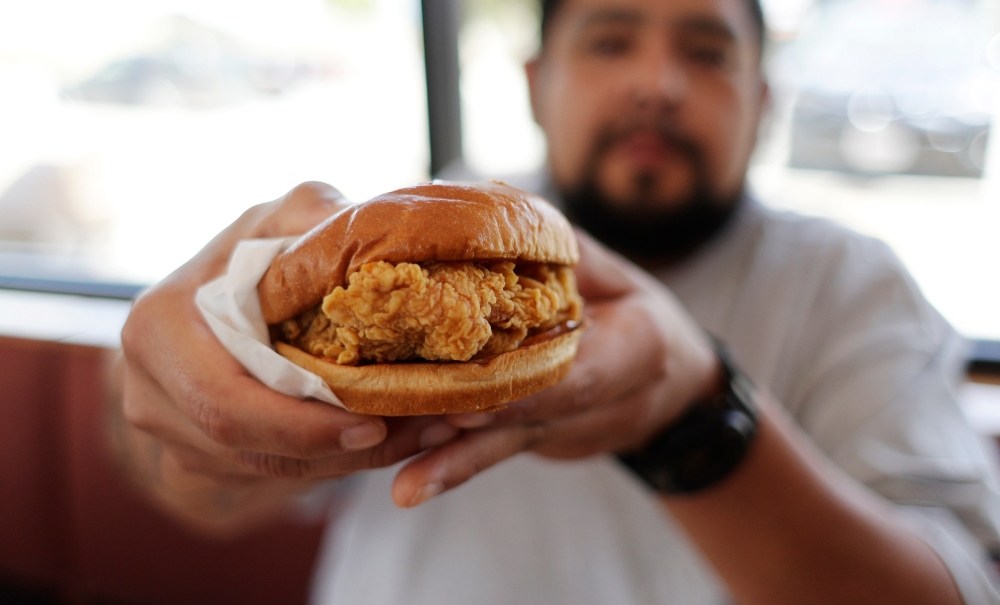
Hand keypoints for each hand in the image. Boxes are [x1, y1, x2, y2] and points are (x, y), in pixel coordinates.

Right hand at [116, 182, 452, 530]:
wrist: (211, 300)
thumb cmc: (252, 251)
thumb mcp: (281, 218)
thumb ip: (315, 216)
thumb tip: (372, 230)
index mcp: (162, 330)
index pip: (226, 401)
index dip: (300, 422)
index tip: (374, 421)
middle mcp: (151, 391)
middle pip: (251, 449)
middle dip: (338, 449)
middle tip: (416, 432)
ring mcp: (171, 432)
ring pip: (270, 469)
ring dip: (350, 459)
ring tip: (424, 432)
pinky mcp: (200, 459)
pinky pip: (275, 473)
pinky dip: (336, 460)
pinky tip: (392, 436)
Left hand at [390, 231, 720, 506]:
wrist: (676, 389)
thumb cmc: (638, 315)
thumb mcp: (618, 273)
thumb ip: (568, 251)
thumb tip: (493, 205)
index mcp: (640, 349)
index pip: (582, 374)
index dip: (527, 390)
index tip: (471, 397)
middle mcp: (606, 403)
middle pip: (531, 420)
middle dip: (470, 433)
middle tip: (411, 439)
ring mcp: (571, 430)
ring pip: (508, 446)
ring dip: (452, 463)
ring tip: (406, 487)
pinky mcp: (541, 441)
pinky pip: (497, 453)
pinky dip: (453, 469)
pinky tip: (410, 489)